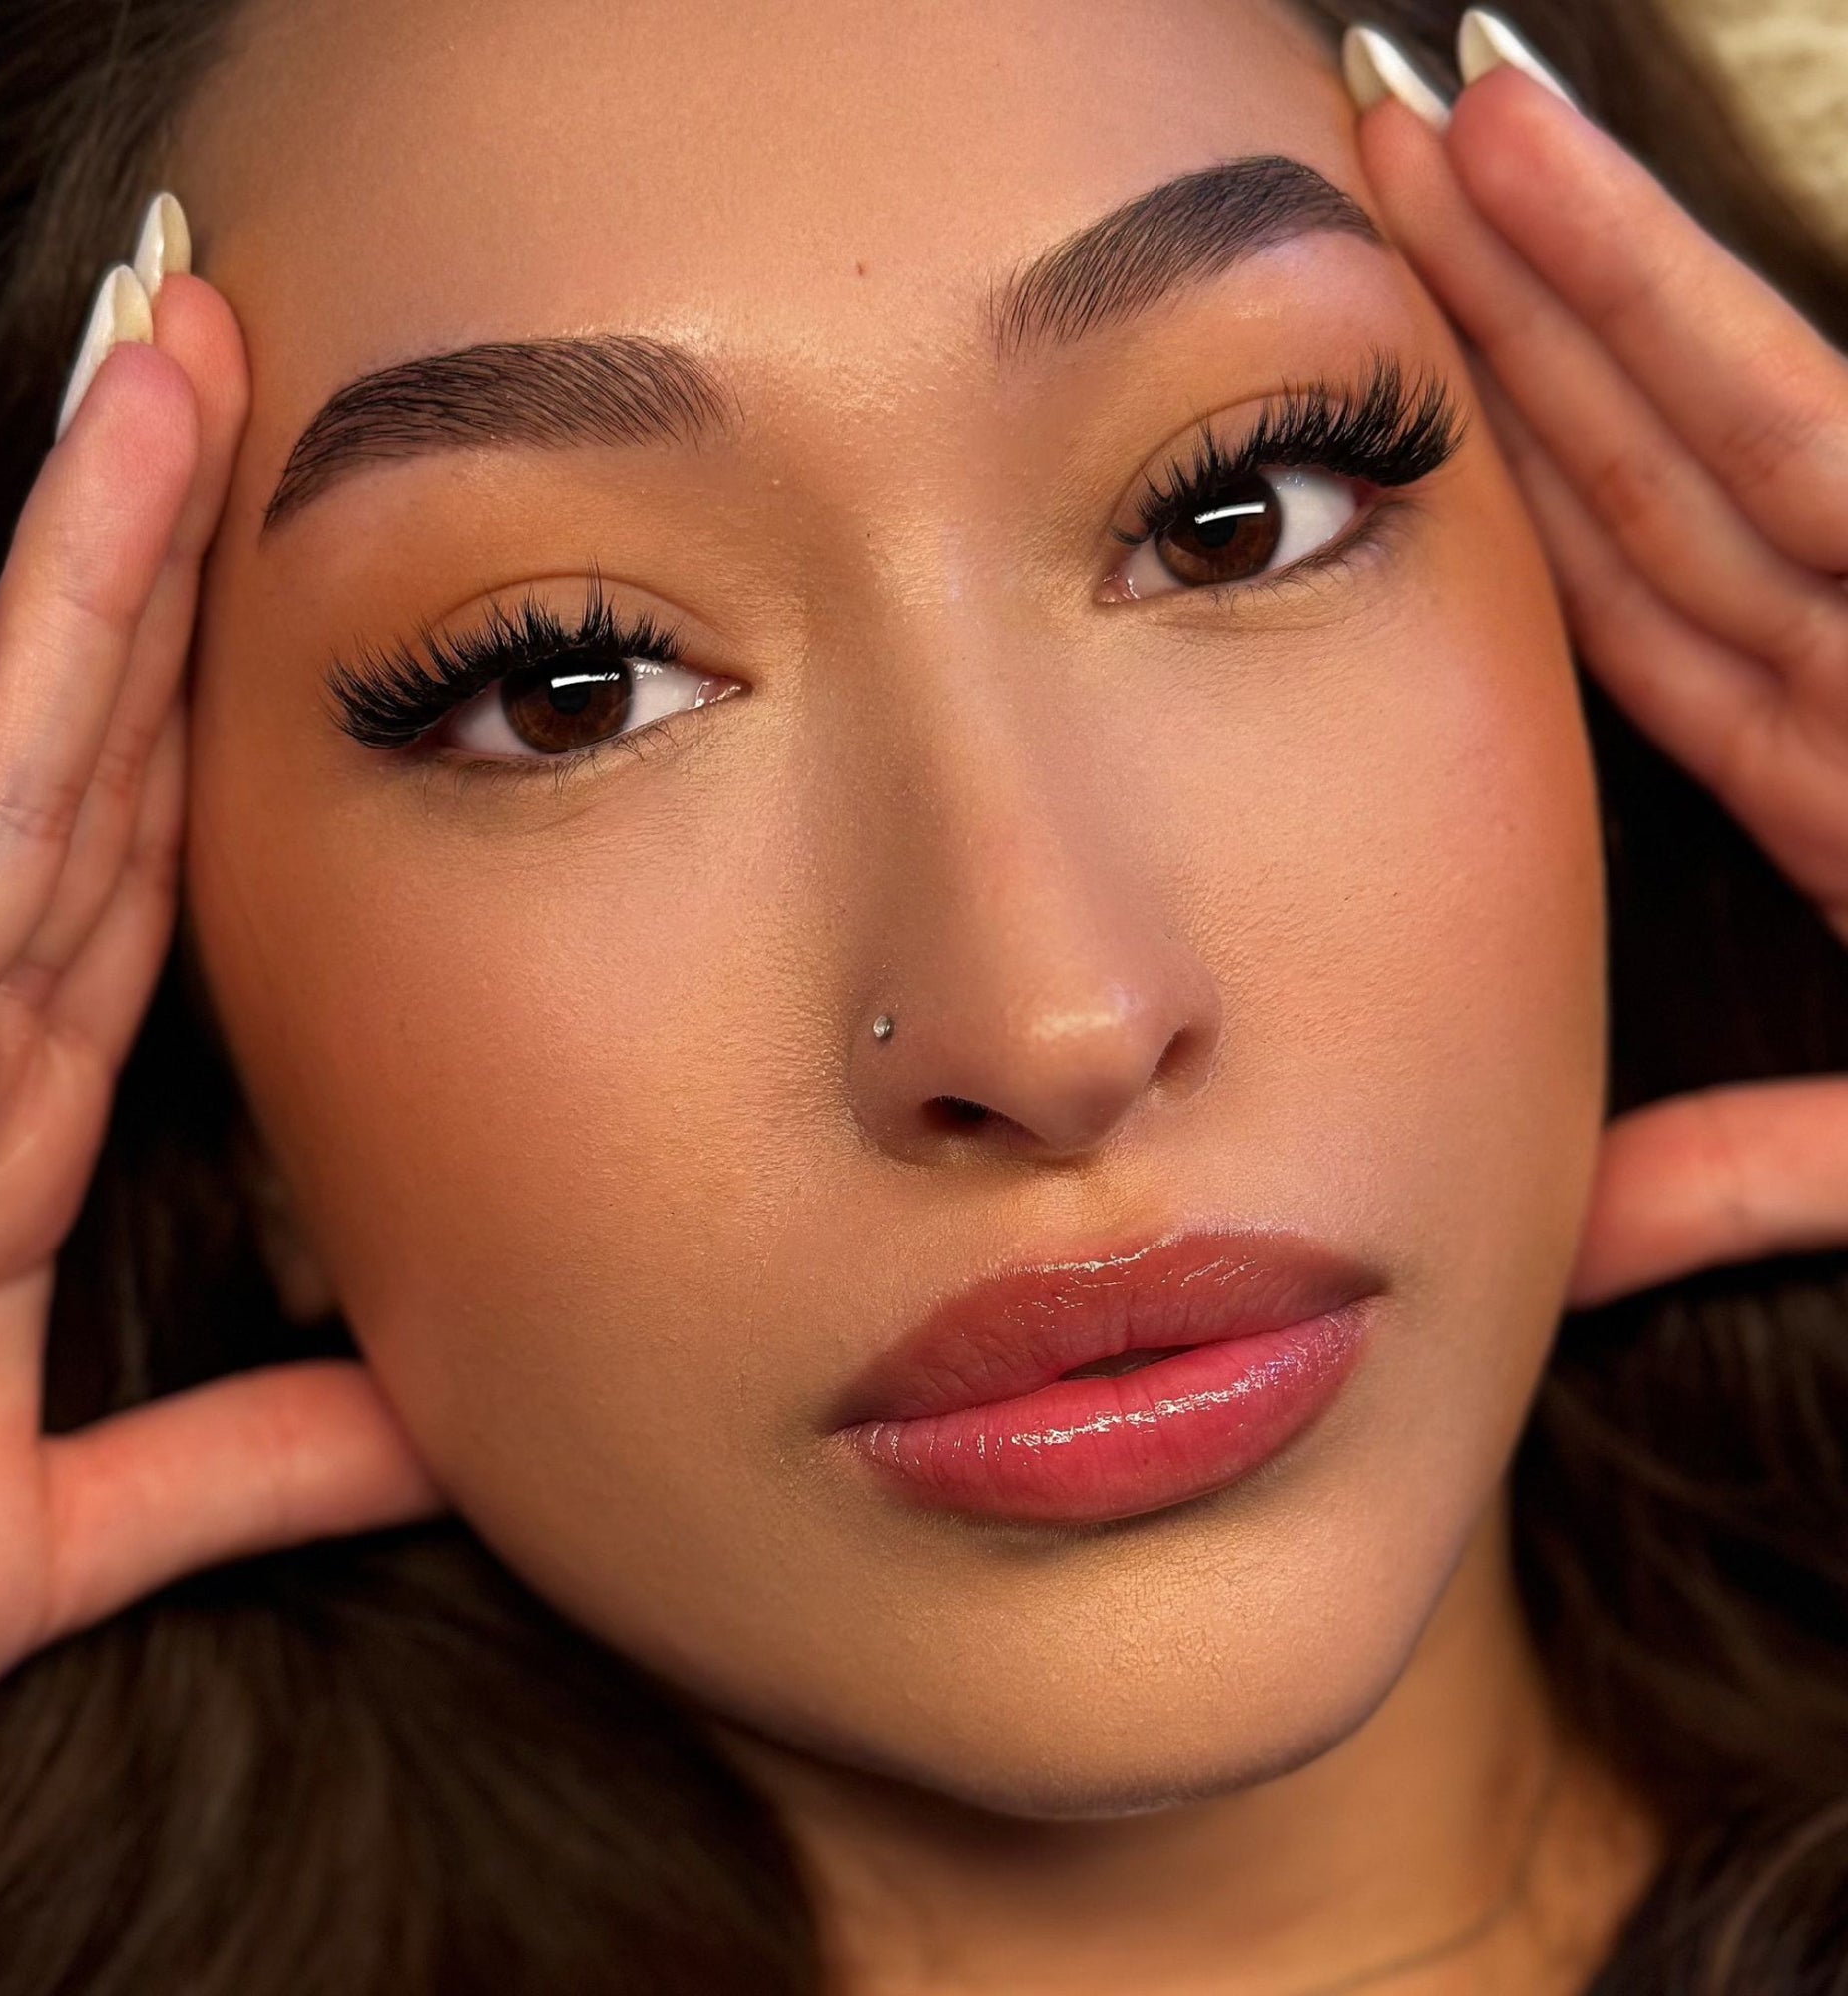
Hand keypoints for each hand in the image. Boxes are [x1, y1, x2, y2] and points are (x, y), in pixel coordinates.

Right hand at [0, 212, 441, 1776]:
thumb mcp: (50, 1535)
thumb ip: (251, 1462)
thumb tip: (448, 1415)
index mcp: (1, 1130)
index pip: (129, 857)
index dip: (200, 688)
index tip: (274, 527)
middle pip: (63, 766)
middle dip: (140, 558)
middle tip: (214, 338)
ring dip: (48, 588)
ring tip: (133, 383)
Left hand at [1347, 22, 1847, 1309]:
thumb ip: (1767, 1162)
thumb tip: (1595, 1201)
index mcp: (1837, 782)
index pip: (1623, 596)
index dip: (1504, 475)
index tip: (1375, 372)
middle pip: (1646, 472)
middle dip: (1511, 315)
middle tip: (1365, 153)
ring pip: (1726, 420)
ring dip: (1589, 273)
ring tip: (1457, 130)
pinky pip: (1833, 458)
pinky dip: (1725, 351)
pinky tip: (1593, 213)